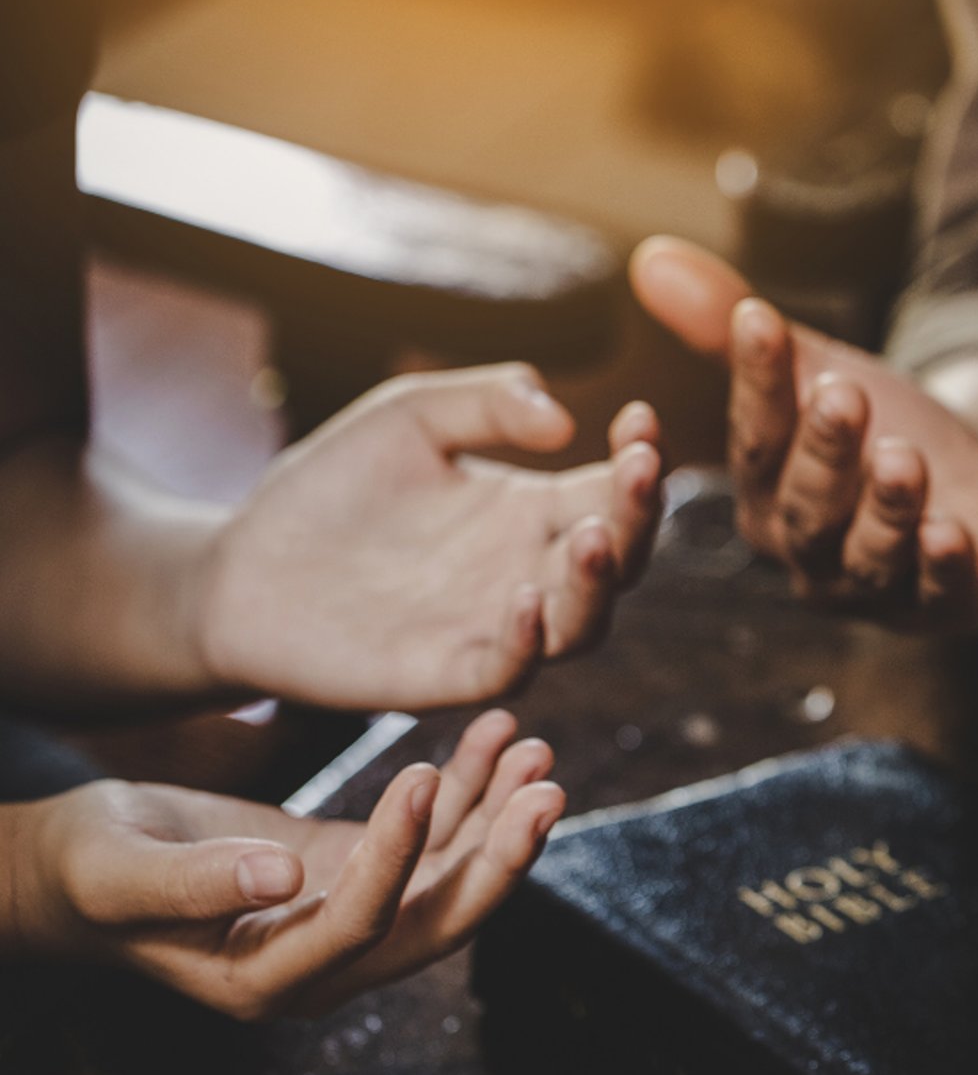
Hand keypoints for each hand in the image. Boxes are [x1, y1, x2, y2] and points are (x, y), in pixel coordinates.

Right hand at [11, 710, 563, 1018]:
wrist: (83, 872)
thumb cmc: (89, 873)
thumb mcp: (119, 872)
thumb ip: (195, 882)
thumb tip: (282, 877)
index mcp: (267, 982)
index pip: (360, 925)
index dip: (398, 856)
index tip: (421, 775)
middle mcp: (328, 965)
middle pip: (438, 920)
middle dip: (500, 857)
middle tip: (548, 787)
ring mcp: (354, 920)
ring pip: (452, 877)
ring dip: (500, 815)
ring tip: (536, 746)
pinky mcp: (362, 873)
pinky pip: (436, 839)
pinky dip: (472, 789)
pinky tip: (499, 733)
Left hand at [199, 365, 664, 708]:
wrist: (239, 569)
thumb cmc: (329, 489)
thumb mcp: (409, 416)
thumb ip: (487, 402)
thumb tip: (565, 421)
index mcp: (531, 510)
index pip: (612, 490)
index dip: (640, 459)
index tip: (640, 419)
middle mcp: (529, 571)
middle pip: (620, 557)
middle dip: (638, 515)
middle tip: (639, 470)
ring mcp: (494, 626)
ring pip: (583, 622)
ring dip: (598, 582)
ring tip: (591, 535)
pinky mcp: (447, 673)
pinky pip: (509, 668)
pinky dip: (526, 641)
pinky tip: (525, 599)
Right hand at [631, 237, 977, 630]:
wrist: (975, 493)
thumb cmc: (875, 440)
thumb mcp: (813, 373)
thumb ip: (734, 326)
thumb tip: (650, 256)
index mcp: (766, 497)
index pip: (755, 440)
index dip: (758, 383)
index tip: (763, 321)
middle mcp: (811, 552)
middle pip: (808, 505)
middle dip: (824, 451)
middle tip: (843, 394)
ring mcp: (878, 586)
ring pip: (871, 554)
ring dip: (887, 510)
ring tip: (903, 460)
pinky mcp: (949, 602)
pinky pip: (942, 593)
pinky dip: (945, 568)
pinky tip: (952, 534)